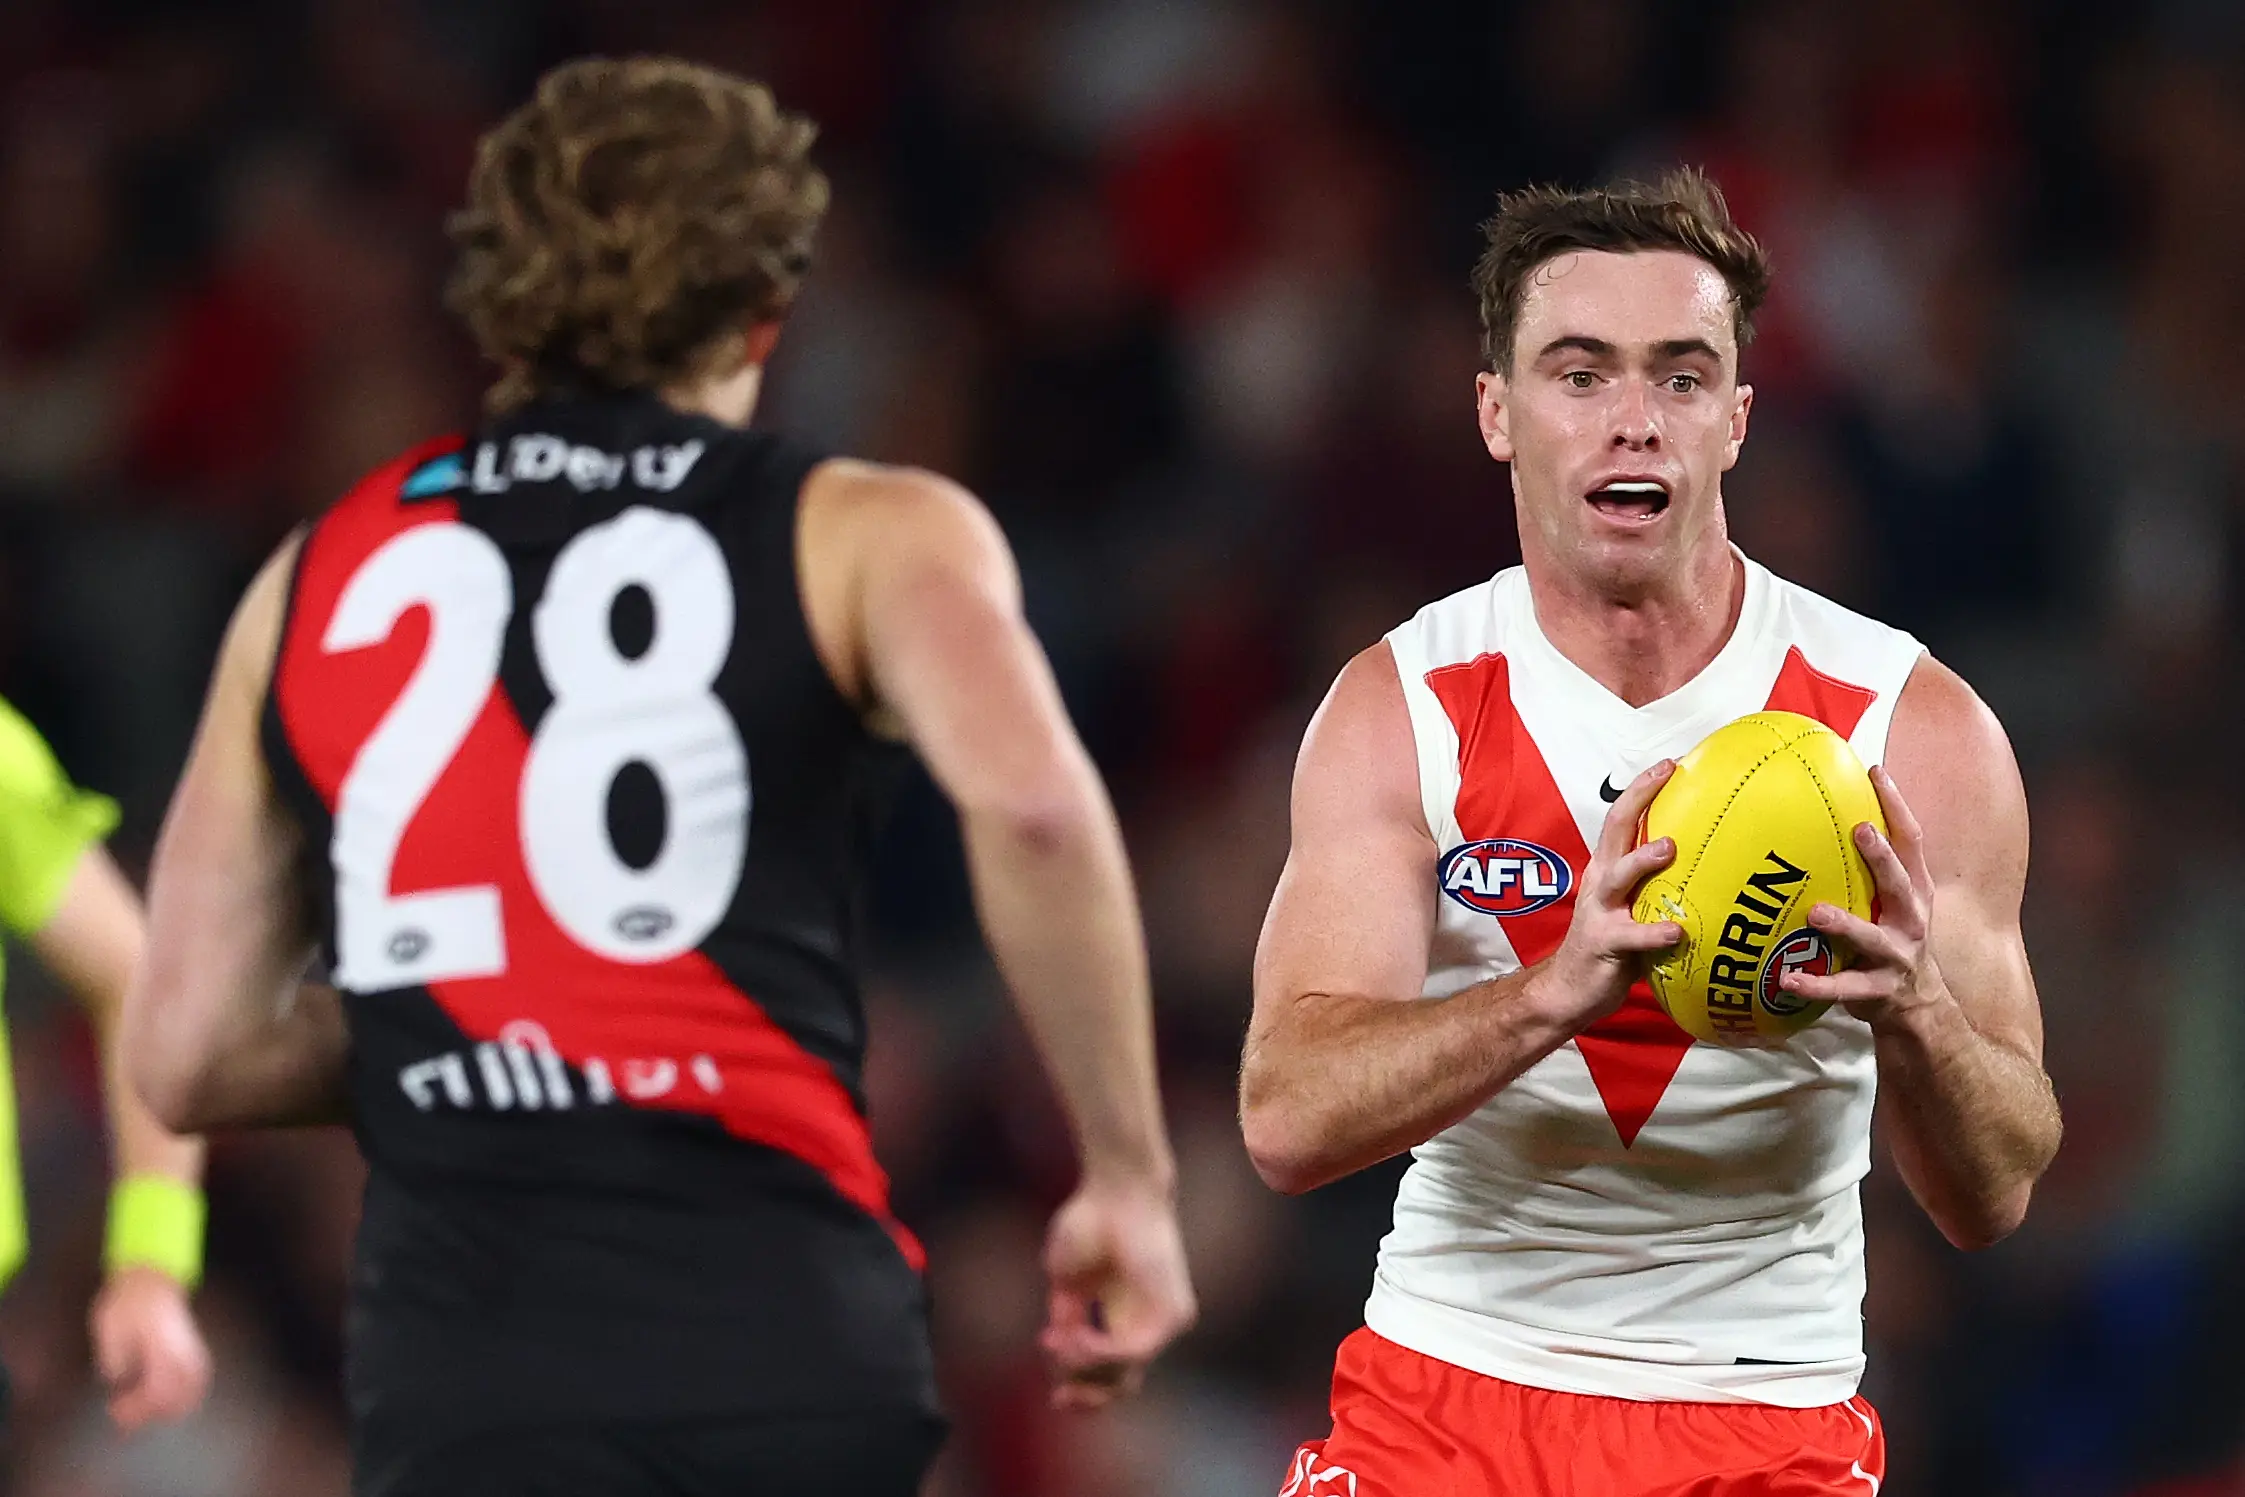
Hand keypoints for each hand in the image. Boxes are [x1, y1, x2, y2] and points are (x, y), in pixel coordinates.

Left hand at [90, 1266, 211, 1431]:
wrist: (149, 1281)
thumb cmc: (127, 1304)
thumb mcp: (110, 1328)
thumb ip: (115, 1357)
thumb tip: (119, 1381)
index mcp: (161, 1343)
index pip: (159, 1389)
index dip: (136, 1407)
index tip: (114, 1406)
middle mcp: (183, 1349)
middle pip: (178, 1396)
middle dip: (149, 1412)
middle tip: (124, 1414)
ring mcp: (192, 1350)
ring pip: (193, 1390)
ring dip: (168, 1407)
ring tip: (144, 1410)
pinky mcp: (193, 1352)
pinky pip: (198, 1381)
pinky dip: (183, 1397)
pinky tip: (164, 1401)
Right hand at [1038, 1175, 1196, 1410]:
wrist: (1116, 1189)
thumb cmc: (1089, 1222)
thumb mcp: (1066, 1282)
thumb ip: (1067, 1320)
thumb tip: (1061, 1353)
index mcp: (1122, 1316)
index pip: (1110, 1373)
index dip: (1081, 1390)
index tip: (1056, 1398)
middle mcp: (1146, 1323)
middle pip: (1121, 1385)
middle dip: (1087, 1396)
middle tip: (1059, 1397)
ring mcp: (1163, 1321)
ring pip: (1125, 1374)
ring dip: (1084, 1366)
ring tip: (1058, 1344)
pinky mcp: (1173, 1314)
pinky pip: (1134, 1352)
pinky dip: (1100, 1351)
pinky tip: (1077, 1337)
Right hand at [1528, 761, 1682, 1029]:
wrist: (1568, 990)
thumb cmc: (1611, 948)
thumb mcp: (1633, 909)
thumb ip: (1661, 888)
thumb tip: (1713, 870)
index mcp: (1608, 870)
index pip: (1622, 819)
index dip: (1643, 789)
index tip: (1671, 763)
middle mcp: (1600, 882)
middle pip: (1615, 829)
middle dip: (1638, 798)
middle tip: (1667, 774)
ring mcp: (1599, 912)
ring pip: (1618, 876)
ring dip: (1642, 860)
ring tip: (1669, 848)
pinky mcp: (1603, 944)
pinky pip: (1632, 936)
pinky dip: (1655, 932)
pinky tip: (1678, 930)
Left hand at [1779, 765, 1950, 1032]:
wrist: (1921, 1005)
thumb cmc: (1892, 938)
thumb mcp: (1892, 900)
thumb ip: (1869, 865)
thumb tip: (1823, 813)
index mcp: (1914, 890)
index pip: (1911, 840)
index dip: (1896, 805)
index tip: (1875, 771)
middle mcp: (1912, 918)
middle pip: (1901, 882)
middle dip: (1882, 857)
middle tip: (1860, 830)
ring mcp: (1897, 955)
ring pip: (1871, 937)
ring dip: (1844, 924)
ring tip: (1815, 912)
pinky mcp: (1879, 990)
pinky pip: (1844, 987)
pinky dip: (1815, 984)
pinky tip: (1785, 978)